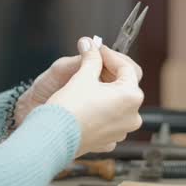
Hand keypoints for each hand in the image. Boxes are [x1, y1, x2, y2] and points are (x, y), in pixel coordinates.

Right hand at [46, 37, 143, 156]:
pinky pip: (109, 119)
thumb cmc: (69, 110)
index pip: (126, 67)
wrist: (53, 137)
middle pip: (124, 86)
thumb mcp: (82, 76)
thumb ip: (91, 58)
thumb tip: (90, 45)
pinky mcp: (109, 140)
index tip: (97, 50)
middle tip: (93, 62)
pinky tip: (88, 103)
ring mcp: (121, 131)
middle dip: (109, 72)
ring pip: (117, 104)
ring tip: (88, 82)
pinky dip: (101, 109)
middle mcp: (132, 116)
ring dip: (106, 91)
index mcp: (131, 97)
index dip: (109, 55)